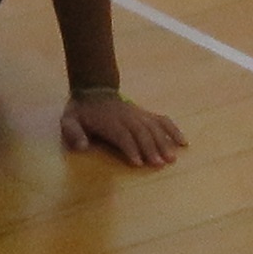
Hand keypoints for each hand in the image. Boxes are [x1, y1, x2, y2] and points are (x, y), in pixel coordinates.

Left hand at [60, 89, 187, 171]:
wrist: (93, 89)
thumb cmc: (81, 111)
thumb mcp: (69, 120)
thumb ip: (73, 133)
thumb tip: (82, 147)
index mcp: (109, 121)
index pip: (122, 135)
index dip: (130, 148)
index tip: (138, 163)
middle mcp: (126, 117)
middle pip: (141, 133)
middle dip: (150, 148)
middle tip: (159, 164)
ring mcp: (138, 114)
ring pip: (154, 127)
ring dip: (163, 142)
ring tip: (171, 158)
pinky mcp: (145, 114)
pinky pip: (163, 120)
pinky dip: (174, 130)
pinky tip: (183, 142)